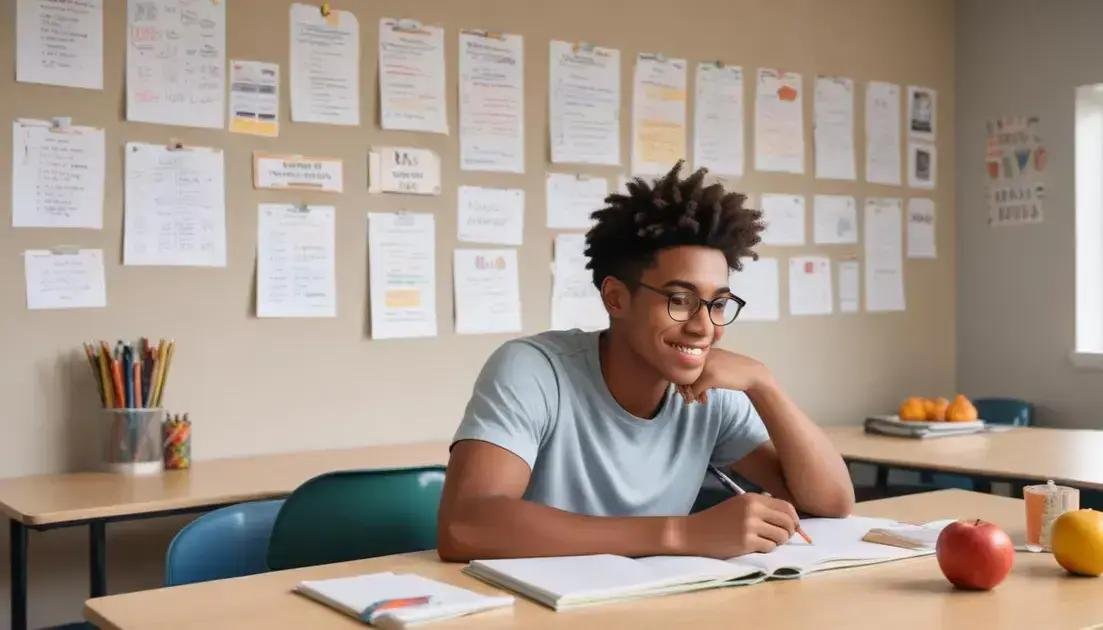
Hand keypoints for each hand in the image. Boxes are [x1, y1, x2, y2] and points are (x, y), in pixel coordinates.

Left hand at [677, 349, 771, 404]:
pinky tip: (705, 400)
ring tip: (699, 399)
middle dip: (684, 388)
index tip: (690, 387)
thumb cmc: (732, 371)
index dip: (683, 379)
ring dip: (690, 394)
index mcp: (702, 350)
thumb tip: (679, 386)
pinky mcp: (710, 376)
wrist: (753, 374)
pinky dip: (697, 397)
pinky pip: (694, 390)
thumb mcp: (714, 365)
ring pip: (686, 383)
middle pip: (681, 373)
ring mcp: (706, 365)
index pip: (681, 364)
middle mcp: (702, 355)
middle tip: (691, 397)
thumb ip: (698, 370)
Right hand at [682, 494, 798, 557]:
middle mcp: (753, 509)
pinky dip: (765, 549)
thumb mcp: (739, 505)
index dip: (794, 519)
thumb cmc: (718, 520)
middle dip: (789, 532)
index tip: (793, 527)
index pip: (787, 507)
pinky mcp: (746, 542)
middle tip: (780, 537)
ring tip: (763, 541)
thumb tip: (790, 519)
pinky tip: (753, 546)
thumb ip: (762, 508)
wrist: (694, 533)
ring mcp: (750, 526)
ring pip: (781, 537)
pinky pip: (770, 547)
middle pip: (788, 522)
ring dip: (777, 542)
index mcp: (753, 498)